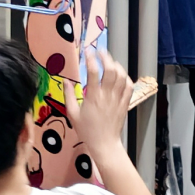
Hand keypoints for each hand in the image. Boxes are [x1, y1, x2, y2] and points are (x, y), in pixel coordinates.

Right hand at [61, 43, 130, 160]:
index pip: (93, 72)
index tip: (87, 51)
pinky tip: (120, 74)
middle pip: (110, 70)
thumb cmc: (87, 130)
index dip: (90, 58)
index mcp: (93, 97)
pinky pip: (129, 86)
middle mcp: (107, 96)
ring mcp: (118, 99)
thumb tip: (66, 81)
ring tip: (109, 61)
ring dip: (116, 65)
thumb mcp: (72, 114)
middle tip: (100, 51)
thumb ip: (69, 95)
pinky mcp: (125, 104)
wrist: (104, 144)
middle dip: (106, 57)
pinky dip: (126, 77)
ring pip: (121, 76)